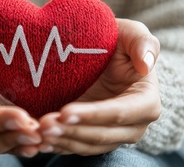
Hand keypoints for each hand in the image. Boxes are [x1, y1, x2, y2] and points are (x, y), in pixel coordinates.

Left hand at [38, 19, 160, 154]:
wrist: (108, 58)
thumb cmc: (121, 44)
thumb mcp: (133, 34)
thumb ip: (143, 43)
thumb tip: (146, 64)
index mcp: (146, 102)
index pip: (118, 113)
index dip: (93, 115)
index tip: (66, 111)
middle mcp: (134, 126)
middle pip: (100, 135)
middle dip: (71, 131)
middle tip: (44, 125)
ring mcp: (114, 136)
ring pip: (86, 146)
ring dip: (61, 141)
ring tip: (37, 133)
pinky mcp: (94, 140)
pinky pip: (76, 149)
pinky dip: (57, 146)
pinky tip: (38, 142)